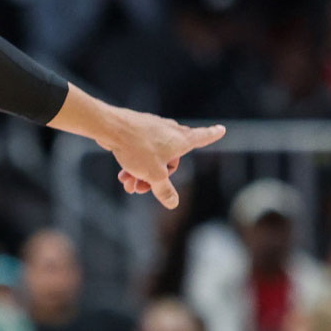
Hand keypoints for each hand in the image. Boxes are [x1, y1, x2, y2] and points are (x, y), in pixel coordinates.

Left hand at [104, 113, 225, 208]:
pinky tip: (122, 176)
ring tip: (129, 184)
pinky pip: (141, 151)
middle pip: (171, 159)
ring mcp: (152, 128)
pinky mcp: (137, 130)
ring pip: (153, 157)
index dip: (212, 134)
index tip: (221, 129)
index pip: (202, 137)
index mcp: (181, 139)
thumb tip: (173, 204)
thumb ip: (164, 190)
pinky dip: (135, 164)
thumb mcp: (154, 175)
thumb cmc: (137, 148)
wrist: (109, 127)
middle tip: (142, 188)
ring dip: (142, 173)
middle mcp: (169, 131)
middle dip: (157, 177)